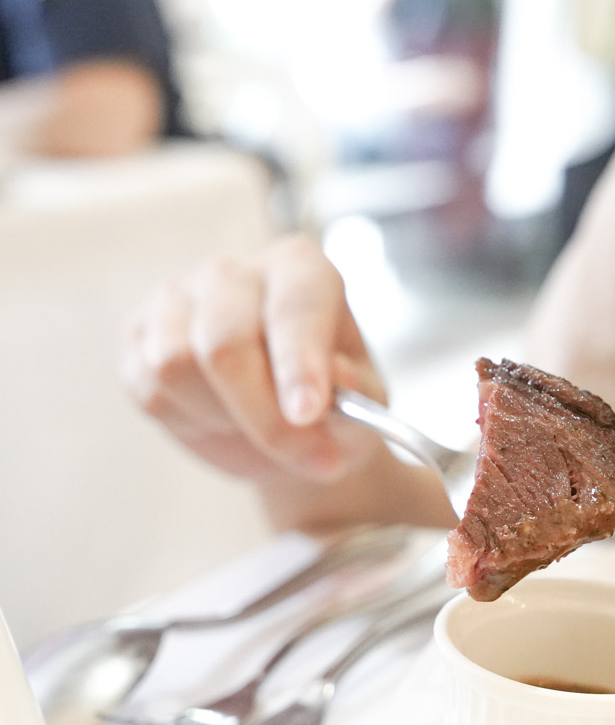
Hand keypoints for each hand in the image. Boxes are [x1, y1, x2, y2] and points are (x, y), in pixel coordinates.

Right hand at [121, 233, 386, 488]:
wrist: (290, 426)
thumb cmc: (334, 402)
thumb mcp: (363, 403)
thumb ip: (355, 390)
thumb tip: (335, 377)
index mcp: (301, 268)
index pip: (295, 304)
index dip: (298, 360)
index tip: (308, 412)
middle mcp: (235, 272)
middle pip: (226, 341)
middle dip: (263, 414)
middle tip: (307, 456)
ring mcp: (178, 297)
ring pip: (177, 364)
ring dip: (225, 418)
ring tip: (261, 427)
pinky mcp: (140, 334)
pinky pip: (150, 388)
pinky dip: (190, 420)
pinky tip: (222, 418)